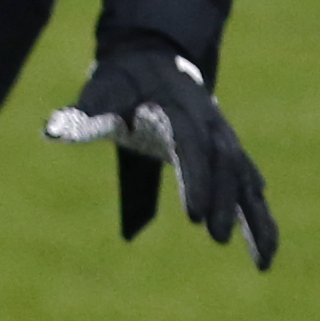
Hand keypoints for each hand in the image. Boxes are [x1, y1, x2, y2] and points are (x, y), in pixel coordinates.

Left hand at [44, 42, 276, 268]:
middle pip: (224, 161)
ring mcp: (223, 136)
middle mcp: (208, 121)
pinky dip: (261, 217)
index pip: (190, 143)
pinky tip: (265, 251)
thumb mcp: (100, 91)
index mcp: (176, 106)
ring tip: (262, 261)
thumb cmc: (120, 82)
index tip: (194, 215)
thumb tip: (54, 131)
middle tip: (216, 237)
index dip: (195, 177)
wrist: (151, 59)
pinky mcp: (228, 152)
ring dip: (256, 216)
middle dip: (223, 199)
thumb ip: (83, 114)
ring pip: (246, 176)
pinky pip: (250, 186)